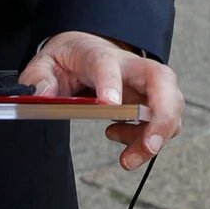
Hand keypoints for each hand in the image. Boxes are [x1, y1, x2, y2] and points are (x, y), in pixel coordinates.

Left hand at [21, 31, 181, 171]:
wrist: (85, 50)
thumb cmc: (69, 59)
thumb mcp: (44, 64)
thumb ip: (38, 79)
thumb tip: (42, 95)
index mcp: (98, 55)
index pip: (107, 64)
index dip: (110, 84)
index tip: (109, 106)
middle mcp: (131, 66)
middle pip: (161, 79)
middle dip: (163, 114)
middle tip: (151, 146)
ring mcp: (146, 83)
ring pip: (171, 104)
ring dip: (158, 136)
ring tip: (128, 158)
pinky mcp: (152, 100)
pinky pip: (164, 120)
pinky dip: (149, 139)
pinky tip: (120, 138)